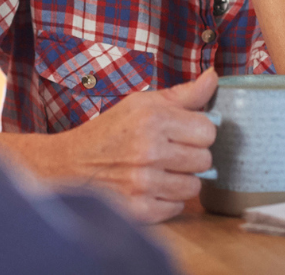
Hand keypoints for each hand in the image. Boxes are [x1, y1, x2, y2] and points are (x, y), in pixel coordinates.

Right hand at [49, 68, 217, 222]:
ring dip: (181, 179)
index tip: (182, 132)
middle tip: (169, 151)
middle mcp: (149, 151)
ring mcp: (144, 183)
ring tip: (160, 170)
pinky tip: (150, 187)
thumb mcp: (141, 103)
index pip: (208, 130)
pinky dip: (167, 199)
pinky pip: (178, 206)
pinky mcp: (140, 210)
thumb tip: (214, 76)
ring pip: (194, 186)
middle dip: (190, 155)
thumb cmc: (110, 131)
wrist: (70, 164)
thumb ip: (182, 94)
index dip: (197, 131)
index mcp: (152, 119)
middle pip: (205, 159)